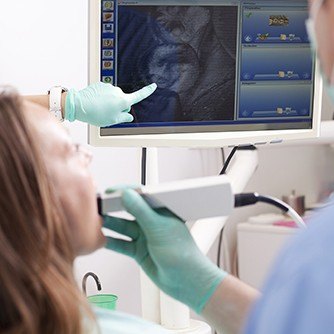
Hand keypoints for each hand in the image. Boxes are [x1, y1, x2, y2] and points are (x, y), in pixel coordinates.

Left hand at [65, 82, 156, 126]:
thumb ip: (124, 118)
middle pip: (123, 100)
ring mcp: (108, 87)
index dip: (147, 91)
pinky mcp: (100, 85)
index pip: (139, 95)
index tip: (153, 86)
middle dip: (119, 106)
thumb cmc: (96, 114)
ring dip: (109, 102)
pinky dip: (102, 98)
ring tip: (100, 109)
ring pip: (113, 97)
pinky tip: (96, 104)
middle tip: (109, 114)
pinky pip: (105, 93)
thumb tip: (129, 116)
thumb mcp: (113, 121)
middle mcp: (118, 92)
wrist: (79, 105)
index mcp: (123, 100)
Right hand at [103, 188, 226, 313]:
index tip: (109, 192)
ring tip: (95, 220)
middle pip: (128, 211)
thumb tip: (127, 194)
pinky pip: (121, 243)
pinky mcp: (139, 250)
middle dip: (113, 207)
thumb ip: (141, 211)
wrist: (186, 282)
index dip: (124, 192)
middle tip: (97, 205)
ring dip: (110, 224)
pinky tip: (101, 238)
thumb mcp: (158, 228)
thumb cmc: (182, 253)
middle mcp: (151, 221)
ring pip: (122, 227)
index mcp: (160, 210)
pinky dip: (111, 241)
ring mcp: (144, 236)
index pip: (140, 196)